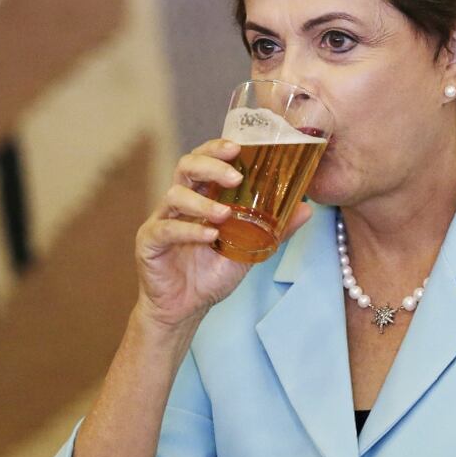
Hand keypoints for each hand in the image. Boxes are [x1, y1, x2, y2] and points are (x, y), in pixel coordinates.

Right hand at [133, 139, 312, 329]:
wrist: (185, 309)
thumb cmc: (211, 274)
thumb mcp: (248, 249)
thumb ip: (274, 229)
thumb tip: (306, 208)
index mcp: (200, 196)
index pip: (204, 160)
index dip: (217, 149)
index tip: (238, 147)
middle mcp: (179, 202)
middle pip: (185, 166)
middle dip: (211, 165)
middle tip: (235, 176)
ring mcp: (161, 219)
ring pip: (174, 195)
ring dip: (202, 201)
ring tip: (224, 214)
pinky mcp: (149, 242)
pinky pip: (166, 228)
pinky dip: (189, 230)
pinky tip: (209, 236)